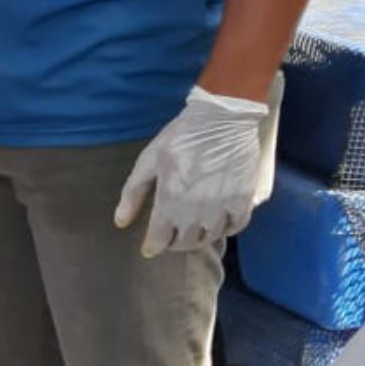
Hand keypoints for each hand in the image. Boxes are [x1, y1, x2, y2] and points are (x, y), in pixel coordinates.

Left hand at [113, 84, 276, 257]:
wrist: (223, 119)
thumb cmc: (180, 137)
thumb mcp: (148, 161)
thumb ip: (133, 193)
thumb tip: (120, 222)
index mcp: (170, 200)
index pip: (159, 238)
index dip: (153, 246)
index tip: (149, 247)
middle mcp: (197, 210)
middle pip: (184, 242)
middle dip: (173, 243)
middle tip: (169, 236)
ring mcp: (223, 207)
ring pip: (209, 238)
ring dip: (197, 238)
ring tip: (190, 231)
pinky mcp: (244, 200)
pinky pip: (236, 227)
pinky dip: (225, 230)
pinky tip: (216, 224)